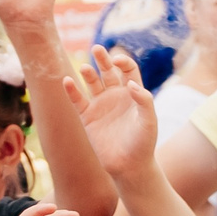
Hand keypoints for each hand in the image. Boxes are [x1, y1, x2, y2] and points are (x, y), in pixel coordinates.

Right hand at [65, 46, 159, 185]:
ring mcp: (101, 105)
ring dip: (88, 73)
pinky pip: (78, 100)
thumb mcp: (149, 122)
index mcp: (133, 93)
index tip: (117, 62)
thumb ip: (144, 101)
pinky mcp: (88, 117)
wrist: (129, 167)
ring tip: (85, 68)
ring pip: (92, 82)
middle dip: (103, 59)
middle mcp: (116, 96)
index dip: (123, 62)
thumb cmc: (143, 144)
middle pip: (108, 70)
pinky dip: (71, 90)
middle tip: (97, 48)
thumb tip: (130, 84)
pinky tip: (67, 81)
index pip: (128, 70)